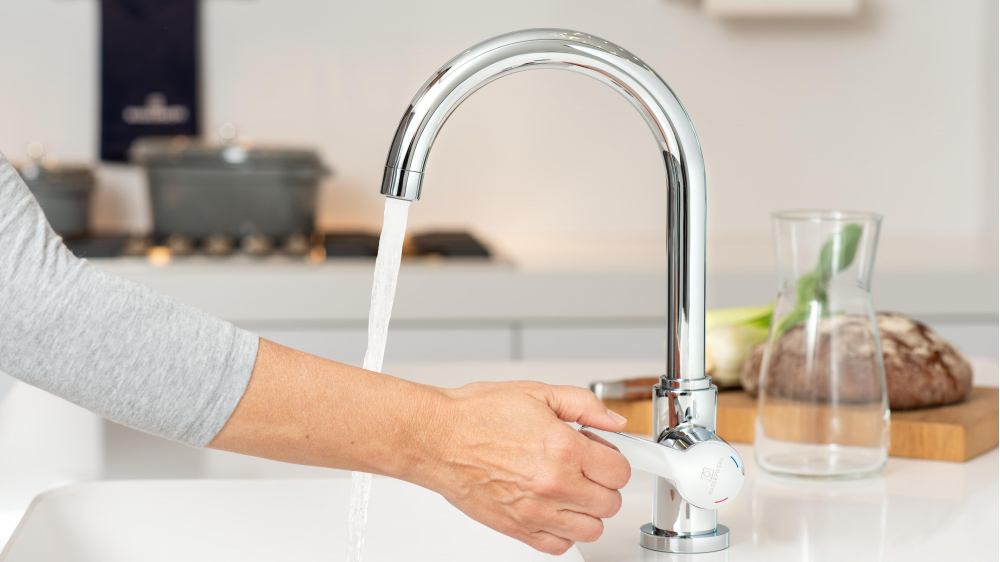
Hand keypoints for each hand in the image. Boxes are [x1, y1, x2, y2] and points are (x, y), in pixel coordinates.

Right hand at [406, 381, 630, 554]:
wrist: (436, 438)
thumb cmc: (476, 415)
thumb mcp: (537, 393)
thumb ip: (584, 406)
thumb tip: (614, 422)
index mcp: (563, 448)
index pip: (620, 471)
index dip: (615, 459)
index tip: (603, 454)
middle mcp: (553, 484)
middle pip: (610, 503)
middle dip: (603, 484)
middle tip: (585, 469)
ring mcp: (536, 512)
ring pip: (590, 529)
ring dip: (586, 511)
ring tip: (570, 490)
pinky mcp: (517, 529)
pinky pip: (559, 546)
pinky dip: (562, 532)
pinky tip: (552, 508)